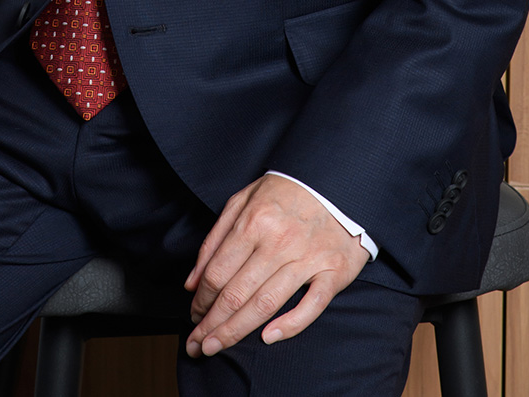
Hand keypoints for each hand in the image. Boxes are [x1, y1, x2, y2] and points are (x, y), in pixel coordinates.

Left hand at [184, 175, 368, 357]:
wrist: (335, 181)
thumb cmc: (284, 192)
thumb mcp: (242, 201)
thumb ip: (215, 239)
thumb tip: (193, 281)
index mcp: (254, 222)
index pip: (218, 272)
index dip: (201, 299)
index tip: (193, 315)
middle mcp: (278, 242)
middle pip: (237, 293)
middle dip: (212, 323)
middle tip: (197, 345)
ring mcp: (307, 258)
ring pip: (266, 304)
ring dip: (237, 330)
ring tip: (216, 347)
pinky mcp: (334, 272)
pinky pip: (311, 306)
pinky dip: (290, 325)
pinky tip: (267, 337)